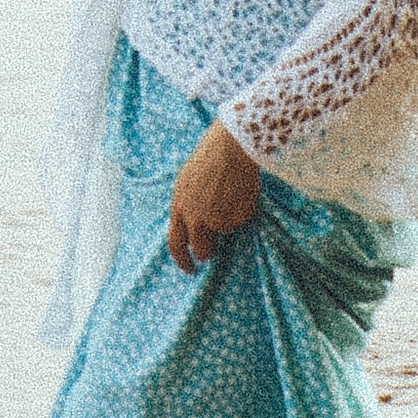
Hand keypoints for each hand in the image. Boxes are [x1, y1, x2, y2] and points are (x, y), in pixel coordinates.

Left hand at [168, 121, 260, 271]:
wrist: (229, 148)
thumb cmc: (208, 159)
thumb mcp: (186, 183)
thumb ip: (187, 207)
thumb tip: (192, 229)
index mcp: (179, 207)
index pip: (175, 243)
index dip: (182, 259)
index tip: (189, 269)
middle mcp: (195, 218)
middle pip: (201, 250)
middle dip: (207, 252)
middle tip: (213, 250)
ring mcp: (216, 219)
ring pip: (223, 234)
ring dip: (227, 223)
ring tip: (230, 197)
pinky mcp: (236, 218)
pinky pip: (240, 221)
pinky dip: (242, 211)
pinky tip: (240, 190)